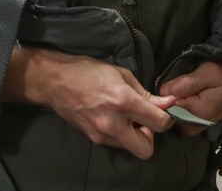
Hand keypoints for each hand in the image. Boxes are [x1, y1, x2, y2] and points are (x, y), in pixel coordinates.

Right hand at [35, 51, 176, 159]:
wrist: (54, 82)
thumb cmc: (87, 71)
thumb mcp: (120, 74)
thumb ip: (145, 93)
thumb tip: (167, 104)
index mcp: (122, 101)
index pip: (158, 122)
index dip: (167, 117)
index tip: (164, 110)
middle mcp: (113, 122)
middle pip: (146, 149)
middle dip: (151, 136)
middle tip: (144, 120)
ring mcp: (101, 134)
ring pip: (131, 147)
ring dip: (134, 135)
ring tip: (126, 116)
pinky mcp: (93, 138)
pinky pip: (116, 143)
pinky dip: (121, 134)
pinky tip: (113, 117)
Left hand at [157, 62, 221, 135]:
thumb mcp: (209, 72)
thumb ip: (187, 83)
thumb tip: (164, 92)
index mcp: (200, 112)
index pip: (169, 111)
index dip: (161, 99)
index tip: (157, 87)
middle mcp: (200, 122)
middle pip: (172, 119)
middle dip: (166, 104)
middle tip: (169, 86)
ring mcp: (203, 123)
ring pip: (178, 120)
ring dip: (174, 106)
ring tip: (175, 88)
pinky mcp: (204, 120)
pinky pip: (186, 119)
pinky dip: (181, 109)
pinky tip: (182, 95)